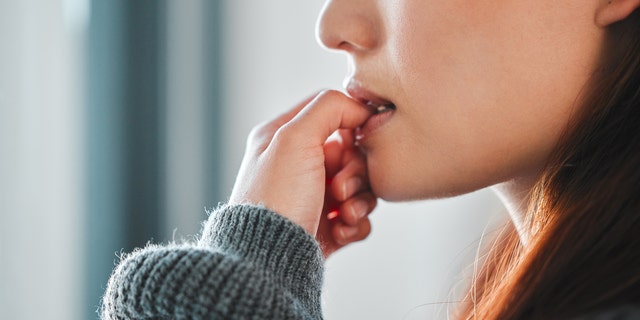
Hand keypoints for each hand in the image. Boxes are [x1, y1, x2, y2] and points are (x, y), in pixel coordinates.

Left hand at [229, 90, 376, 255]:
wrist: (268, 261)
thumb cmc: (275, 200)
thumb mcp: (294, 138)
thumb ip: (328, 108)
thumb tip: (358, 107)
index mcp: (283, 138)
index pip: (329, 111)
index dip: (351, 123)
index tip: (359, 138)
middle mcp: (297, 165)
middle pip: (351, 152)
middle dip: (355, 172)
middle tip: (340, 189)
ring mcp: (312, 197)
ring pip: (360, 185)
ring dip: (360, 200)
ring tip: (343, 214)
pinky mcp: (326, 226)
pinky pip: (359, 217)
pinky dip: (356, 224)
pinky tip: (340, 231)